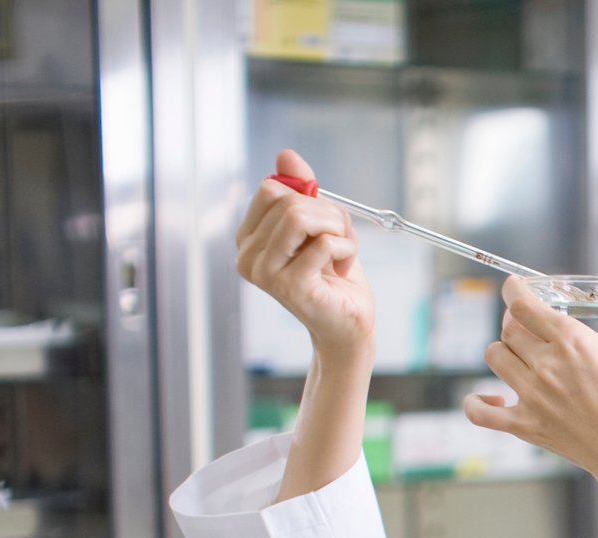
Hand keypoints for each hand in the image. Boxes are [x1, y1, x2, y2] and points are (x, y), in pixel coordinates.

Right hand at [235, 149, 374, 360]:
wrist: (349, 322)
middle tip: (340, 238)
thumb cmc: (333, 276)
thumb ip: (302, 190)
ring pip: (300, 216)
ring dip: (336, 228)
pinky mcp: (290, 286)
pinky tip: (343, 269)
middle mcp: (248, 256)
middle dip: (328, 212)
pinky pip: (324, 243)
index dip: (310, 198)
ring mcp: (265, 273)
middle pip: (288, 201)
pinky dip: (346, 249)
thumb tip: (286, 155)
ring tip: (342, 250)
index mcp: (249, 238)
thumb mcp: (320, 224)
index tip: (325, 224)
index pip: (271, 189)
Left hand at [464, 270, 597, 490]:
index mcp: (573, 342)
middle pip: (508, 329)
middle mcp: (546, 366)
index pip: (523, 304)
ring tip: (523, 355)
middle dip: (516, 322)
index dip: (514, 291)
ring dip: (504, 352)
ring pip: (495, 359)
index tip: (517, 289)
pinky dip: (478, 402)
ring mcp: (533, 397)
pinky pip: (482, 411)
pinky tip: (491, 396)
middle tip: (531, 325)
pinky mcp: (527, 427)